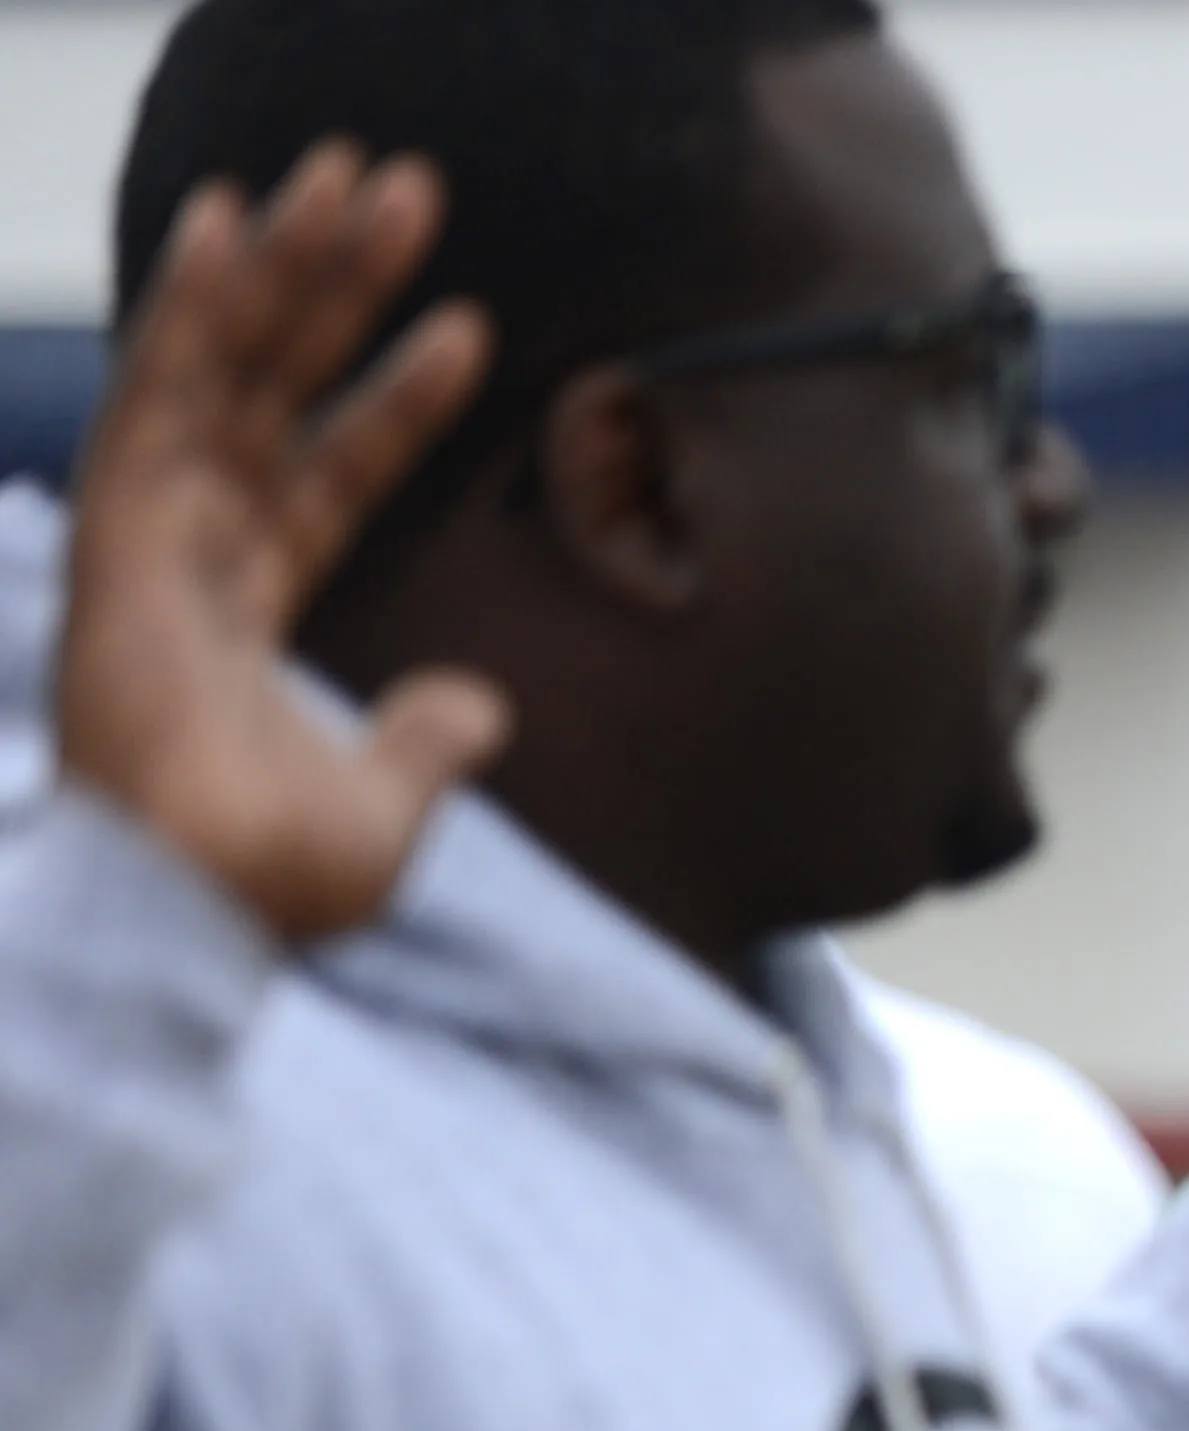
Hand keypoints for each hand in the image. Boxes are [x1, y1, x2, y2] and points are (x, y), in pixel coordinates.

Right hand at [57, 142, 505, 941]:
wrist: (193, 908)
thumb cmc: (265, 881)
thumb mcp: (382, 812)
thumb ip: (424, 746)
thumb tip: (479, 709)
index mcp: (242, 613)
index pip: (330, 478)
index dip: (396, 403)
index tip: (467, 325)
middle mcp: (193, 557)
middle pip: (274, 391)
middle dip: (335, 290)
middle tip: (398, 187)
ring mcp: (151, 538)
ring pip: (221, 368)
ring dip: (282, 266)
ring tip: (343, 173)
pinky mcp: (118, 532)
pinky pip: (160, 398)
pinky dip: (189, 309)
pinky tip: (225, 223)